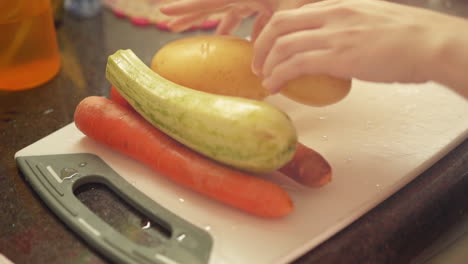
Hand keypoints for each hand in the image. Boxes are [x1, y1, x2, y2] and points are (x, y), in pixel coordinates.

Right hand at [159, 0, 278, 37]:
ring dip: (222, 26)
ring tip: (211, 39)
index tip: (163, 11)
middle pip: (213, 4)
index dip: (186, 8)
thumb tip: (256, 71)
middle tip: (171, 24)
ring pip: (232, 12)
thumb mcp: (288, 15)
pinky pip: (252, 17)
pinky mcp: (270, 2)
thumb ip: (270, 40)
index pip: (209, 1)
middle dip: (192, 14)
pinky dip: (249, 30)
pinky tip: (250, 45)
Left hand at [252, 0, 467, 93]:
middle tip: (258, 64)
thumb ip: (348, 25)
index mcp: (339, 4)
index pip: (294, 12)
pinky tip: (274, 87)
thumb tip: (336, 42)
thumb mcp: (372, 18)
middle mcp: (332, 14)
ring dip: (267, 65)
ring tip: (264, 79)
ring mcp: (334, 34)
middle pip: (280, 24)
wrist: (432, 43)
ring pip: (283, 45)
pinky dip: (278, 76)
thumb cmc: (409, 35)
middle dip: (261, 46)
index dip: (274, 30)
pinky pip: (296, 65)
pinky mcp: (339, 56)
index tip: (268, 46)